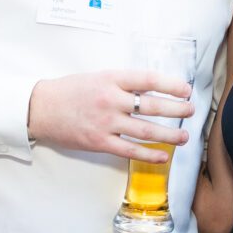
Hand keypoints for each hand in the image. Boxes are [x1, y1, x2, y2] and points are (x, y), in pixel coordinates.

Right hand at [27, 69, 191, 161]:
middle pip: (152, 105)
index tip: (186, 89)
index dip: (171, 85)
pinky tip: (163, 156)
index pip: (148, 80)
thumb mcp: (97, 77)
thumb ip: (122, 83)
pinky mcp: (99, 142)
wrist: (40, 108)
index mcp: (111, 78)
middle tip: (191, 110)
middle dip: (176, 109)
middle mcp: (111, 99)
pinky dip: (149, 154)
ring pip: (145, 130)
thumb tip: (152, 90)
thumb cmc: (70, 91)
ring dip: (169, 134)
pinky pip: (130, 150)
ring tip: (184, 136)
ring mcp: (106, 122)